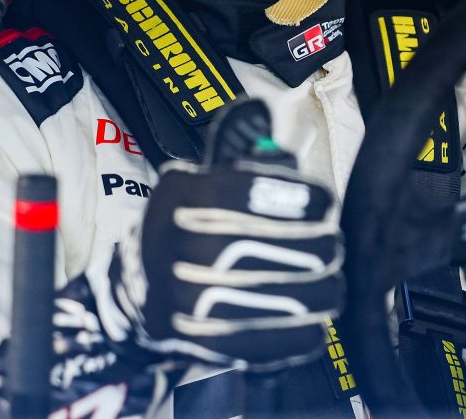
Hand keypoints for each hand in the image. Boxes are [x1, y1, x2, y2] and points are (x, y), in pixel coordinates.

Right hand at [111, 101, 342, 368]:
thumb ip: (241, 159)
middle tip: (330, 246)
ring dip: (325, 288)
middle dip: (325, 245)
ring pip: (300, 294)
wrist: (135, 296)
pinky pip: (283, 338)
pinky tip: (311, 319)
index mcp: (187, 197)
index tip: (323, 205)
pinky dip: (307, 329)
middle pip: (295, 244)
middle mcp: (188, 246)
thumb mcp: (198, 181)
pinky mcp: (209, 342)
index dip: (310, 198)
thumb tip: (270, 122)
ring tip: (327, 282)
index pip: (268, 192)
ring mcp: (196, 300)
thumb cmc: (183, 229)